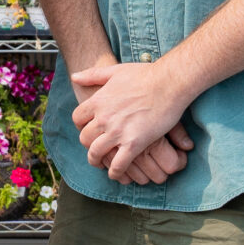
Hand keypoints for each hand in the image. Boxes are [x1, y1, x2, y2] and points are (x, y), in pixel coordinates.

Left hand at [73, 60, 199, 182]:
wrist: (169, 82)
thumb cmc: (146, 74)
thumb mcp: (114, 71)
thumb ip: (93, 75)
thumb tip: (75, 77)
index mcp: (98, 101)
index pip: (77, 119)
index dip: (81, 125)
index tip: (89, 129)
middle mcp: (103, 118)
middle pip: (84, 139)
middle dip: (88, 145)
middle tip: (95, 148)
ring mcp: (117, 132)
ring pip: (96, 154)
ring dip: (96, 161)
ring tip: (101, 164)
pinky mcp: (134, 143)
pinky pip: (118, 164)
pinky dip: (115, 172)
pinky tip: (117, 173)